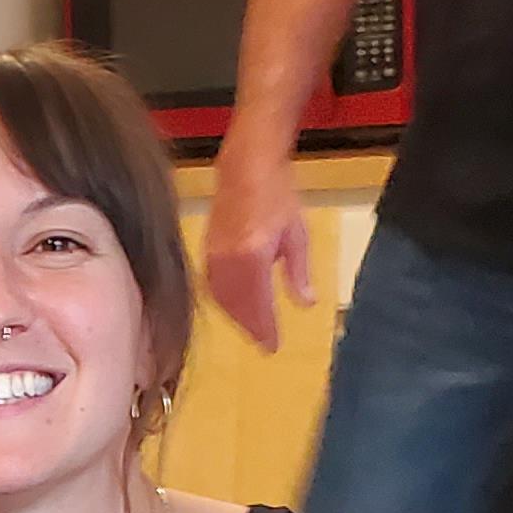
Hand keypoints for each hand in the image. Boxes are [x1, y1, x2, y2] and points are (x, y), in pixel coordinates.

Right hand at [202, 154, 312, 353]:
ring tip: (251, 329)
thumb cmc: (277, 194)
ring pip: (222, 298)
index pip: (258, 305)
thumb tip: (306, 304)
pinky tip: (233, 306)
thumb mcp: (297, 233)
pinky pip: (212, 285)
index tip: (273, 347)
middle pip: (238, 306)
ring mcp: (214, 255)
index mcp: (253, 256)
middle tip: (264, 343)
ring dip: (236, 317)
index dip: (265, 329)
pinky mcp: (207, 249)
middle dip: (251, 327)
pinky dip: (223, 301)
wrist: (246, 165)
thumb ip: (298, 273)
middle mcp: (229, 260)